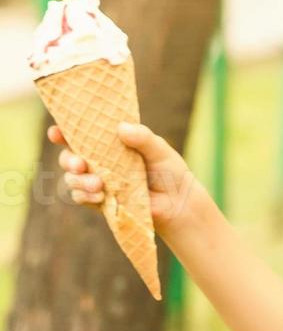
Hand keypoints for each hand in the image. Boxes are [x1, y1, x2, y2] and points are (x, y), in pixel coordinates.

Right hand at [53, 122, 209, 233]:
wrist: (178, 202)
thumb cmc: (170, 171)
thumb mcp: (160, 150)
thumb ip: (143, 138)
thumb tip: (121, 128)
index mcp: (108, 144)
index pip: (80, 135)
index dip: (63, 133)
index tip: (56, 132)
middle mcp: (98, 162)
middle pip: (69, 158)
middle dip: (68, 160)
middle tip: (80, 165)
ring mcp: (97, 181)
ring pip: (72, 179)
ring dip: (79, 181)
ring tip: (98, 184)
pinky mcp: (99, 201)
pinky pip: (81, 197)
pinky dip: (85, 196)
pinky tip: (99, 196)